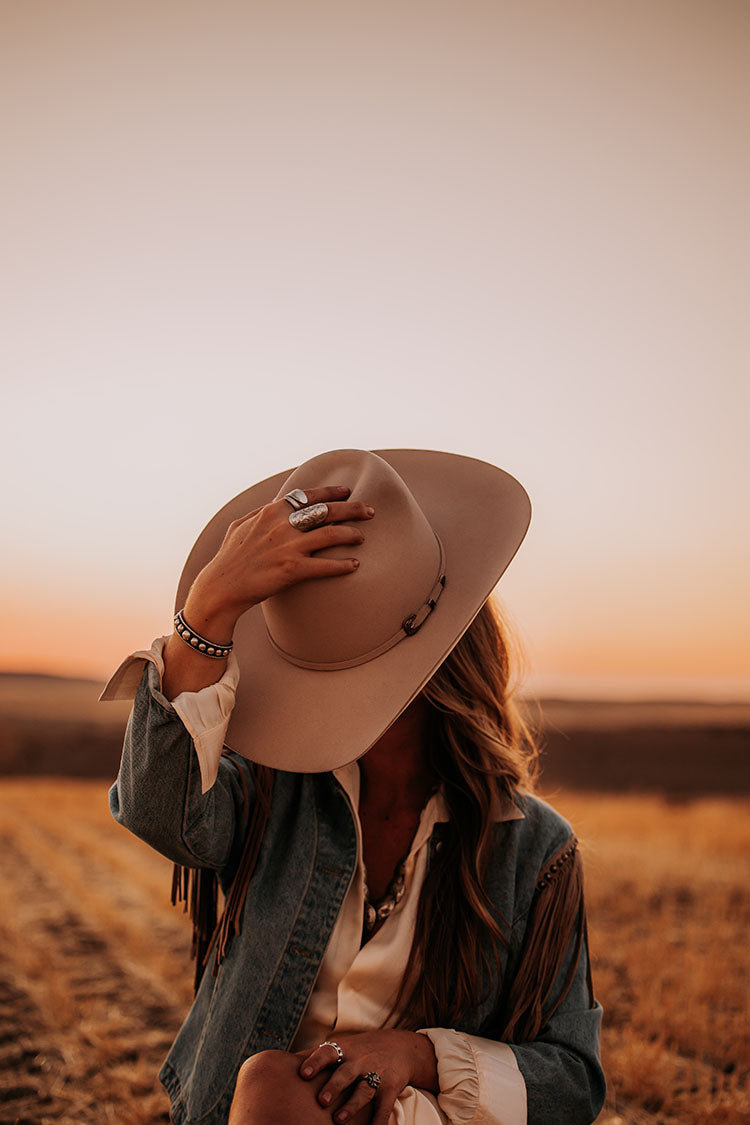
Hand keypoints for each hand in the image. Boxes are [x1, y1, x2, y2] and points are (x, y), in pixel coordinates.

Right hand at [162, 485, 372, 698]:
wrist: (221, 587)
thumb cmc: (229, 558)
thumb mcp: (240, 527)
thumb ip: (260, 513)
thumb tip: (275, 505)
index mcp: (271, 512)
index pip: (308, 495)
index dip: (332, 492)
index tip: (347, 492)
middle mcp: (282, 525)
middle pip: (327, 511)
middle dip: (352, 508)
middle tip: (370, 511)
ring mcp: (288, 546)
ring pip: (331, 534)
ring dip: (352, 534)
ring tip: (362, 537)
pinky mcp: (292, 569)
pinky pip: (326, 565)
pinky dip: (343, 564)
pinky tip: (355, 565)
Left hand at [297, 1030, 438, 1124]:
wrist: (401, 1047)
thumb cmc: (359, 1051)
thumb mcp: (342, 1046)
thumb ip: (317, 1056)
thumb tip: (284, 1065)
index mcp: (344, 1050)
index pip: (327, 1052)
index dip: (315, 1062)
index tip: (303, 1074)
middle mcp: (359, 1061)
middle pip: (345, 1073)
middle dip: (334, 1086)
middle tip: (321, 1101)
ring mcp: (376, 1073)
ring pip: (363, 1090)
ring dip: (352, 1105)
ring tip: (339, 1120)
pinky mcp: (391, 1087)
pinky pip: (384, 1107)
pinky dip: (379, 1121)